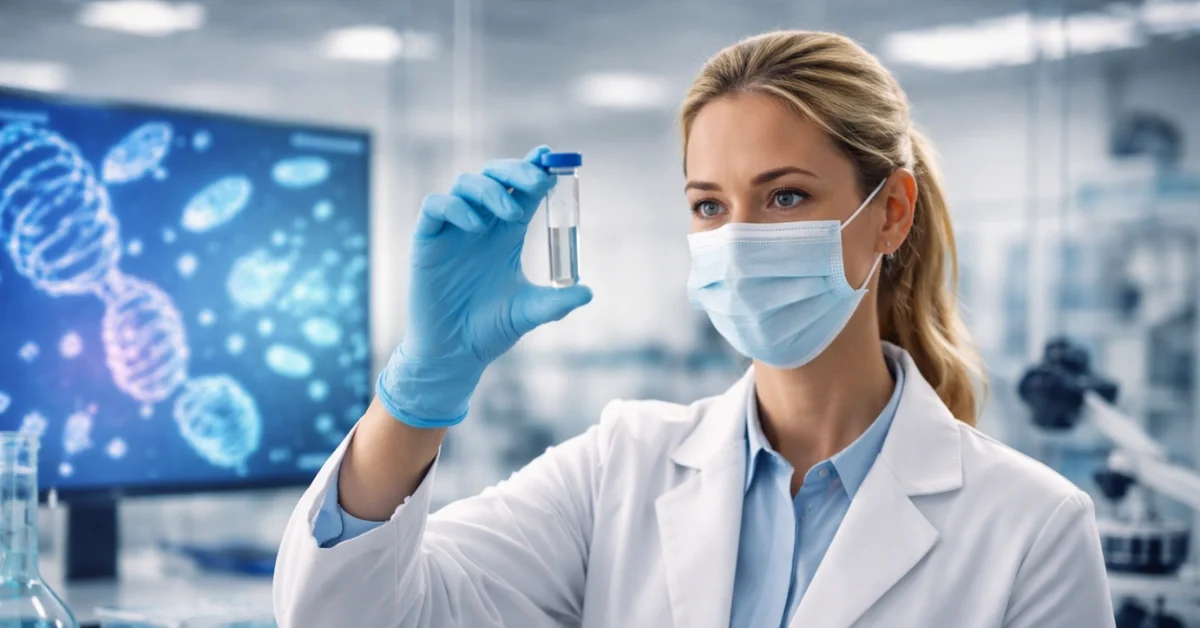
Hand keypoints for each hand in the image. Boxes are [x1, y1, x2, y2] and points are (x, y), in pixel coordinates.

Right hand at [377, 146, 592, 426]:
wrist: (454, 353)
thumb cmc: (490, 330)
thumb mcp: (529, 313)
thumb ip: (557, 302)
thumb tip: (589, 292)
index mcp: (507, 233)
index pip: (522, 189)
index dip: (536, 168)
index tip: (553, 158)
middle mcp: (481, 224)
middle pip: (495, 176)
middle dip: (517, 171)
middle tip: (539, 182)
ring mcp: (452, 229)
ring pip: (466, 183)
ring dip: (491, 190)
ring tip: (511, 215)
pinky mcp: (427, 240)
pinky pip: (435, 206)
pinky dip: (455, 207)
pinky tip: (476, 226)